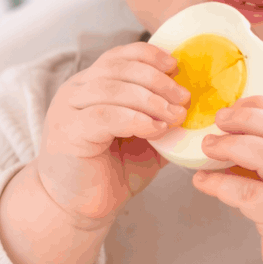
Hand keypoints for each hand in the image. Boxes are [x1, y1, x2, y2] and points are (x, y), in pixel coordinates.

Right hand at [34, 42, 188, 226]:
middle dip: (158, 80)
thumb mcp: (143, 141)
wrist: (76, 207)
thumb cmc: (108, 173)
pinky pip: (105, 115)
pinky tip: (155, 129)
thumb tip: (193, 108)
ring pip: (113, 88)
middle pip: (120, 68)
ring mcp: (68, 109)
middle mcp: (76, 91)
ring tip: (174, 115)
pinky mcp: (69, 132)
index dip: (150, 56)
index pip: (120, 56)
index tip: (177, 68)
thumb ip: (161, 120)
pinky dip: (135, 119)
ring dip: (150, 100)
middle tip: (184, 98)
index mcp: (92, 85)